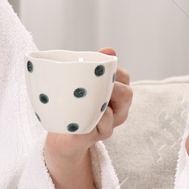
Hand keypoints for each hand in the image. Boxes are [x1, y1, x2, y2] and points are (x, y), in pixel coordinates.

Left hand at [45, 47, 131, 161]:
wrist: (62, 135)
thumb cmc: (74, 104)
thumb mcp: (83, 84)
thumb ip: (94, 67)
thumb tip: (110, 50)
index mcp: (116, 93)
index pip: (124, 77)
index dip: (115, 71)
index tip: (98, 68)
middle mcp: (117, 110)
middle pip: (126, 94)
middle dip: (112, 87)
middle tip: (95, 84)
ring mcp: (108, 126)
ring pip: (114, 115)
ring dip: (103, 106)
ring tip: (89, 101)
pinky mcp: (94, 138)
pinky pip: (100, 130)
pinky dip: (93, 122)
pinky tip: (82, 117)